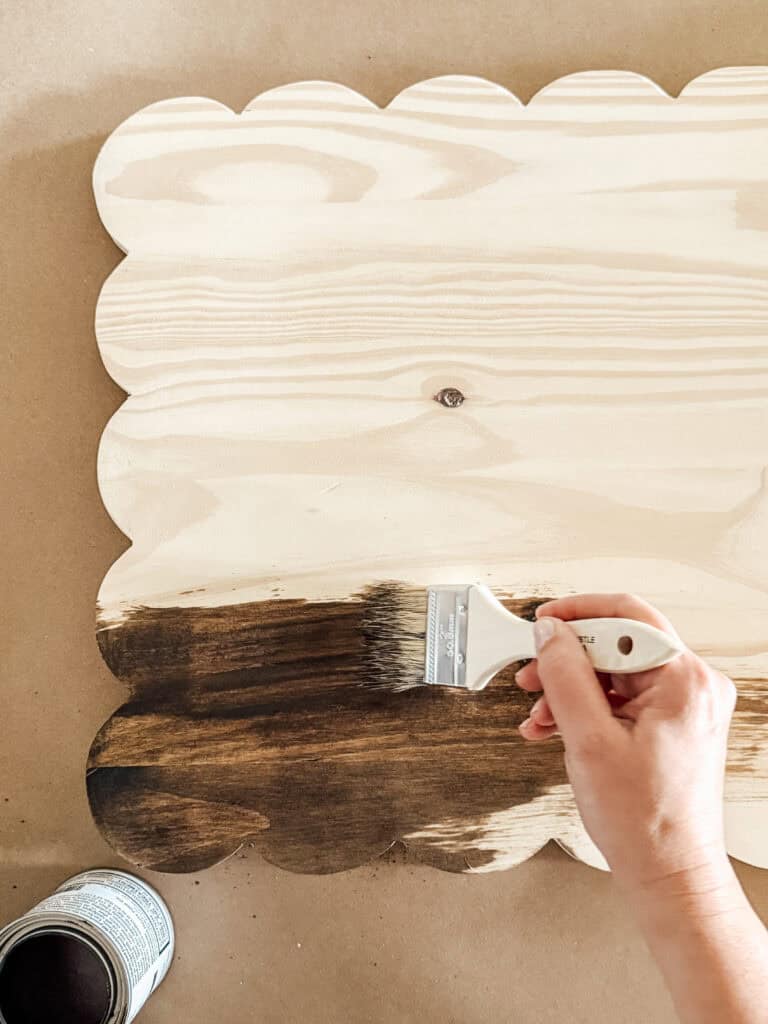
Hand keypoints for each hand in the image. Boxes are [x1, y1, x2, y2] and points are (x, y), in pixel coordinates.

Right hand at [515, 593, 736, 896]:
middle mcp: (693, 686)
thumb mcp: (589, 739)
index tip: (541, 624)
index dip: (577, 615)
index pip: (628, 617)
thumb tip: (549, 632)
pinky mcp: (673, 725)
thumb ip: (565, 675)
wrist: (669, 874)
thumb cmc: (643, 821)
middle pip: (618, 644)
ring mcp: (685, 706)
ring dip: (571, 689)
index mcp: (685, 681)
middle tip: (530, 677)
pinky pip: (623, 699)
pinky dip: (587, 709)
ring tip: (539, 715)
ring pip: (615, 673)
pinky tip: (555, 728)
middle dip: (567, 661)